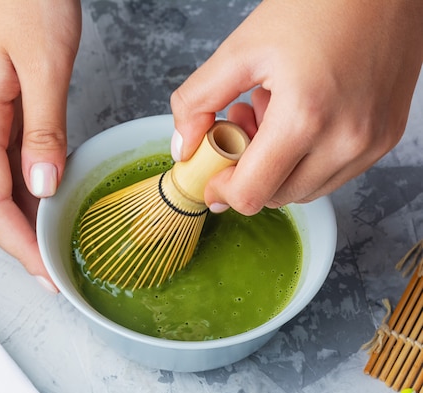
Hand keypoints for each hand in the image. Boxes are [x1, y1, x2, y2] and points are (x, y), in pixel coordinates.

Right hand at [0, 0, 81, 290]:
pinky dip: (29, 195)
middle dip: (16, 243)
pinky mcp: (5, 114)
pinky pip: (10, 167)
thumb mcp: (43, 68)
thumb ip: (42, 130)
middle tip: (51, 273)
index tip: (45, 271)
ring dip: (22, 224)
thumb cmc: (28, 3)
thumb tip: (43, 186)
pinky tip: (49, 205)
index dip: (16, 242)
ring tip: (52, 250)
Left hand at [171, 0, 422, 214]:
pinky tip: (300, 116)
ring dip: (278, 167)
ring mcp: (371, 142)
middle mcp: (346, 140)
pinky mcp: (386, 137)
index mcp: (306, 117)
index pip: (253, 194)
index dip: (222, 192)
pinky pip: (333, 172)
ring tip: (272, 115)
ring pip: (305, 189)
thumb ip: (198, 101)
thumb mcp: (241, 49)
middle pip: (277, 196)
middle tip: (241, 126)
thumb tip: (184, 146)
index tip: (210, 175)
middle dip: (248, 172)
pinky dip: (307, 159)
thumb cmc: (317, 5)